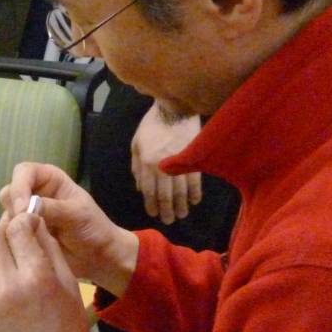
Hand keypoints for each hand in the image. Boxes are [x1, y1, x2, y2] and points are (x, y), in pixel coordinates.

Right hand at [0, 162, 137, 296]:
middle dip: (14, 209)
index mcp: (49, 179)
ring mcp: (26, 214)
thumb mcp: (77, 215)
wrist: (97, 256)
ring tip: (27, 241)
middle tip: (23, 228)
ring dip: (12, 226)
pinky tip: (23, 250)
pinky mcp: (22, 233)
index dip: (20, 187)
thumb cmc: (93, 229)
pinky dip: (11, 240)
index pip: (24, 171)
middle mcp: (34, 193)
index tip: (23, 209)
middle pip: (10, 192)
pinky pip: (7, 233)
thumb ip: (53, 208)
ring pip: (6, 214)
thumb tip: (27, 207)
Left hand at [0, 213, 93, 331]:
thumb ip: (49, 247)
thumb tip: (30, 218)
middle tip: (10, 246)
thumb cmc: (68, 325)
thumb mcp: (69, 283)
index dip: (22, 221)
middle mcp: (8, 286)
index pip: (17, 227)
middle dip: (2, 234)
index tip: (26, 228)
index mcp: (38, 276)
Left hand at [131, 103, 202, 224]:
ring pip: (181, 190)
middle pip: (166, 195)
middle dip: (167, 210)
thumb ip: (136, 168)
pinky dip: (195, 192)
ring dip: (182, 205)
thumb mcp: (136, 145)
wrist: (174, 110)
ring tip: (182, 215)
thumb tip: (141, 189)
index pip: (149, 191)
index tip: (154, 215)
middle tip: (170, 221)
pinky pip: (195, 180)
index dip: (152, 205)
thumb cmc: (152, 126)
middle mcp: (162, 166)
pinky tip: (194, 201)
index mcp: (147, 163)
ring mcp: (179, 162)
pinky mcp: (193, 158)